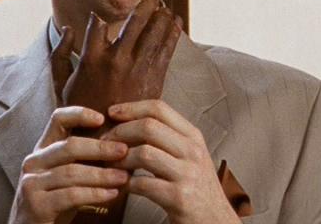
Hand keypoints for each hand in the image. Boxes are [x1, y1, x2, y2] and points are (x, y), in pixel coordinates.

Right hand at [8, 106, 128, 223]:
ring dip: (102, 174)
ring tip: (123, 177)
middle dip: (101, 148)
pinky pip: (70, 195)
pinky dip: (94, 194)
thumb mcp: (68, 175)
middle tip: (124, 151)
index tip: (103, 118)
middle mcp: (34, 161)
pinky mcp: (35, 204)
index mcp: (43, 149)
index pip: (58, 119)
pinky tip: (111, 194)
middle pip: (69, 146)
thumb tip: (123, 145)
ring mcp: (31, 183)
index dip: (80, 114)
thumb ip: (85, 159)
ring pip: (72, 172)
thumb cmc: (57, 201)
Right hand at [62, 0, 181, 135]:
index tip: (109, 10)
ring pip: (154, 30)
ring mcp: (136, 68)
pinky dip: (173, 32)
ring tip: (166, 7)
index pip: (97, 24)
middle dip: (146, 5)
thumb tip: (68, 28)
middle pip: (134, 20)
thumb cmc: (80, 116)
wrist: (105, 145)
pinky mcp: (153, 78)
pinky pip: (167, 48)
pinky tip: (176, 23)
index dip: (103, 15)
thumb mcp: (61, 86)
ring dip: (162, 15)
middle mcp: (114, 59)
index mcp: (90, 58)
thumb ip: (59, 55)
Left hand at [102, 100, 240, 223]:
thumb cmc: (197, 187)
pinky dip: (126, 184)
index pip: (159, 108)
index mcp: (192, 135)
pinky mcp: (179, 198)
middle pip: (148, 126)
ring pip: (144, 153)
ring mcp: (187, 174)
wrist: (216, 221)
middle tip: (104, 142)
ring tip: (110, 166)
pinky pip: (143, 184)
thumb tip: (130, 121)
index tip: (112, 113)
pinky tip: (122, 186)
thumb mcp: (190, 155)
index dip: (131, 108)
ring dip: (120, 159)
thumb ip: (167, 137)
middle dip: (120, 132)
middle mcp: (192, 150)